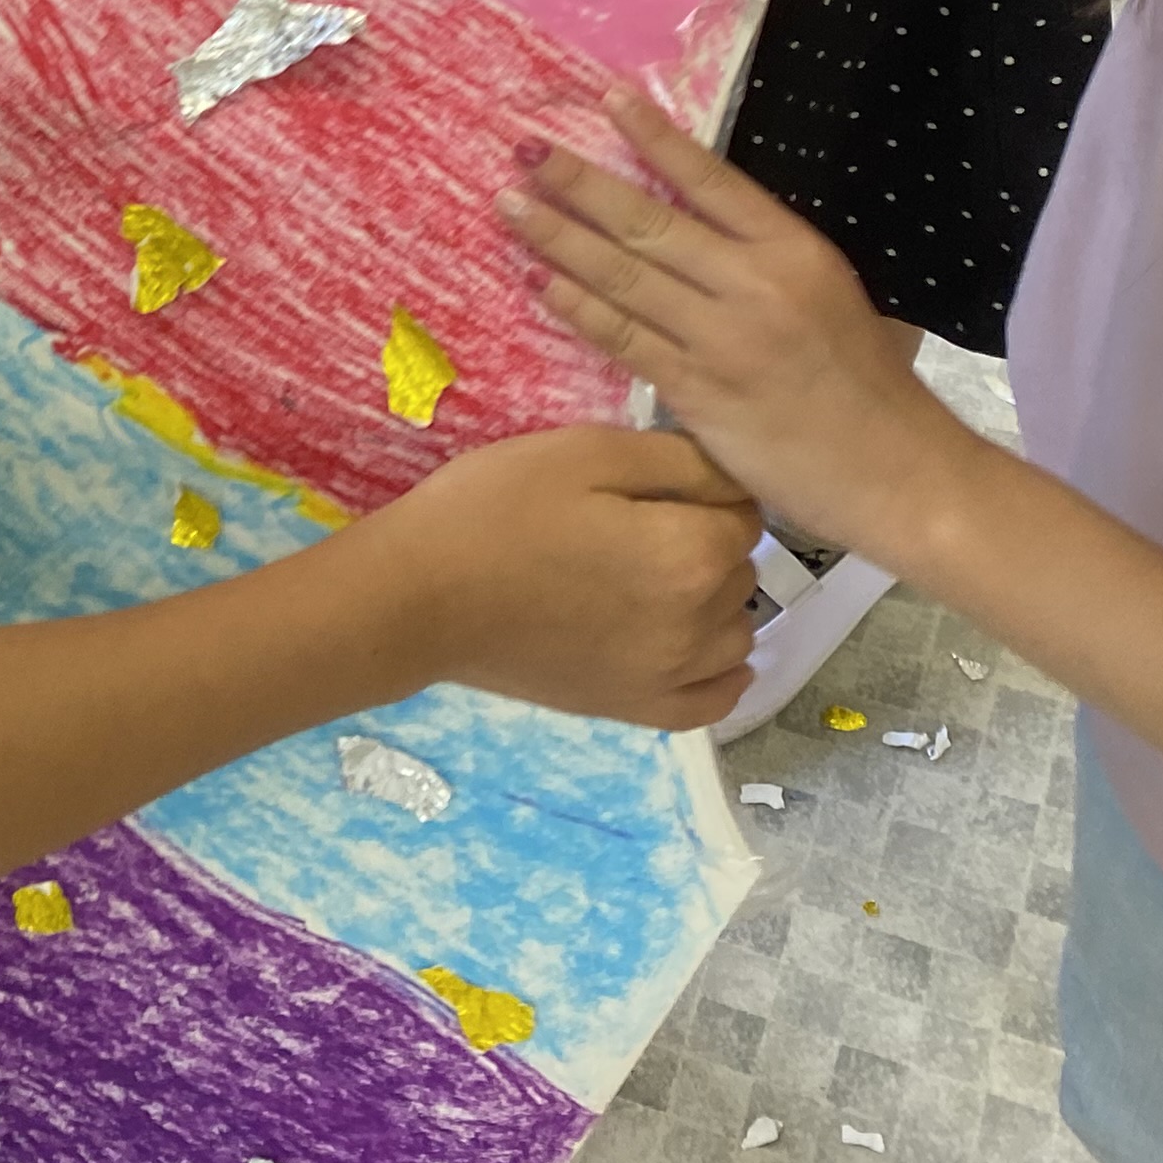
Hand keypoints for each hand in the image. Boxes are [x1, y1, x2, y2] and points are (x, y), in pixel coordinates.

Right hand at [336, 422, 762, 728]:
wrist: (419, 598)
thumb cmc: (494, 509)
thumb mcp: (585, 452)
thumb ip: (677, 460)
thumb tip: (735, 478)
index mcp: (690, 553)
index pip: (743, 512)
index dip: (703, 489)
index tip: (652, 484)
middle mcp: (698, 624)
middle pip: (741, 570)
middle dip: (706, 542)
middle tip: (635, 526)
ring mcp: (669, 676)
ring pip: (736, 630)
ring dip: (712, 602)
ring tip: (647, 580)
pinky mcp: (637, 710)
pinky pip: (716, 699)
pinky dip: (716, 671)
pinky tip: (688, 644)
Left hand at [499, 89, 983, 556]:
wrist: (897, 474)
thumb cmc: (867, 386)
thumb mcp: (832, 296)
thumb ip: (765, 262)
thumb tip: (695, 224)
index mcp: (796, 251)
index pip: (712, 179)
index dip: (655, 137)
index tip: (605, 97)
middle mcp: (755, 285)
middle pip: (649, 221)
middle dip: (578, 182)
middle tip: (523, 148)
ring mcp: (722, 339)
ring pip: (623, 276)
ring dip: (558, 238)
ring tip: (509, 204)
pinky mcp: (698, 392)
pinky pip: (623, 338)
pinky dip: (577, 307)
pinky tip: (538, 282)